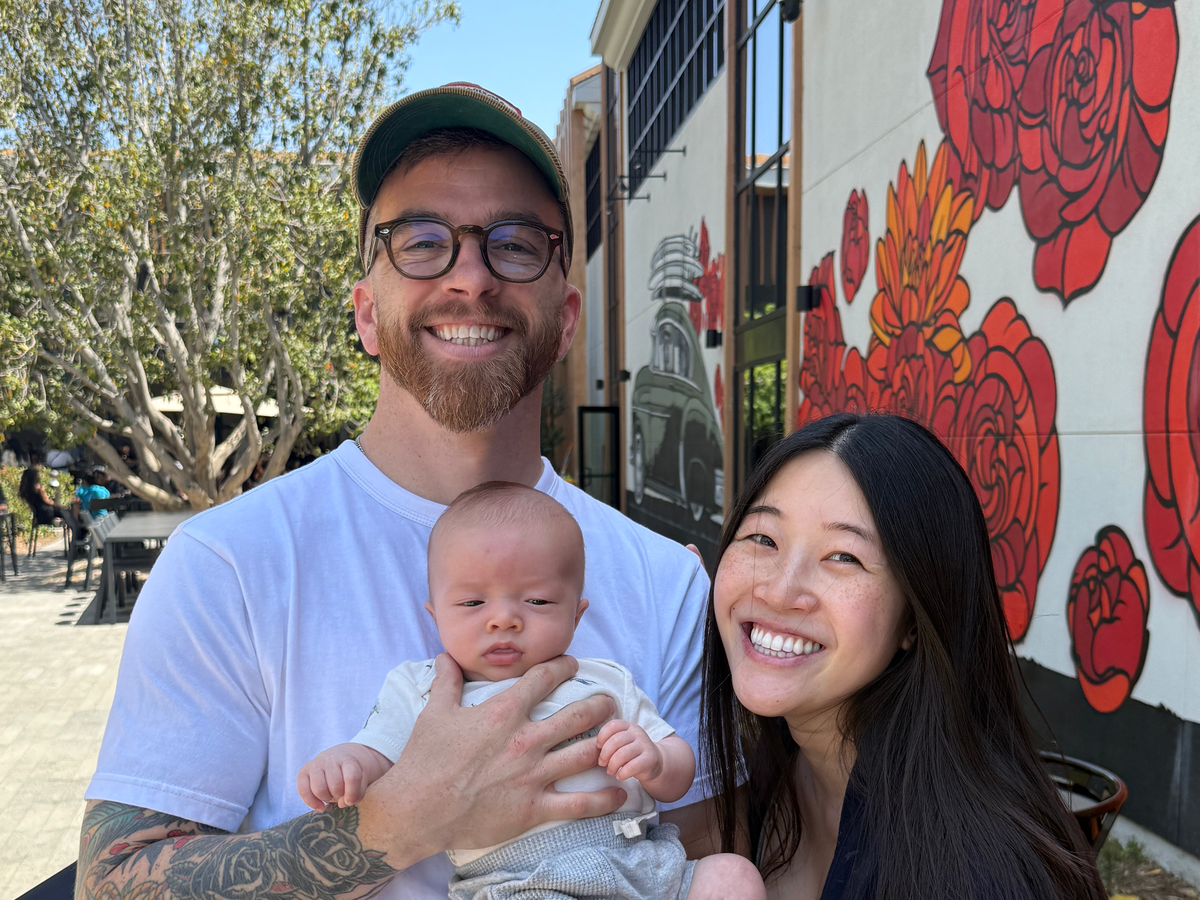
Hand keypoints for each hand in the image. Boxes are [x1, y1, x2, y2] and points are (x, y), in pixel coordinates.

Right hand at [297, 743, 390, 809]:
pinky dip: (311, 803)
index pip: (352, 777)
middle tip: (342, 794)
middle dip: (340, 795)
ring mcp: (316, 764)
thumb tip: (341, 803)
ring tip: (332, 796)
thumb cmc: (354, 771)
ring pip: (319, 789)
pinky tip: (320, 807)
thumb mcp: (363, 778)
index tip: (352, 800)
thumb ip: (357, 792)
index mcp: (348, 759)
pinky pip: (302, 791)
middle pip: (335, 785)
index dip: (353, 793)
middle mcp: (330, 759)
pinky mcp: (303, 772)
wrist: (342, 756)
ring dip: (327, 798)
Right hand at [355, 654, 624, 869]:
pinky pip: (579, 804)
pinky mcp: (534, 808)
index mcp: (504, 712)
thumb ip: (446, 681)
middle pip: (578, 715)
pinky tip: (621, 793)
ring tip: (619, 738)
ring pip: (586, 754)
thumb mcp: (434, 712)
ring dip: (607, 744)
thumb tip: (445, 655)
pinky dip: (605, 799)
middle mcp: (525, 740)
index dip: (563, 667)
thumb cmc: (424, 760)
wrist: (417, 809)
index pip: (544, 679)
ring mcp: (533, 775)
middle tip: (610, 702)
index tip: (572, 664)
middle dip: (600, 705)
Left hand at [596, 720, 662, 782]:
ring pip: (623, 754)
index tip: (598, 748)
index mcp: (628, 726)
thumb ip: (610, 742)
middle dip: (605, 754)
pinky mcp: (650, 759)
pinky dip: (622, 773)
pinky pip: (632, 766)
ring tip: (610, 771)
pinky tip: (620, 776)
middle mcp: (637, 733)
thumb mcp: (622, 743)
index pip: (612, 725)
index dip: (602, 736)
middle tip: (602, 763)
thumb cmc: (632, 753)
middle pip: (616, 740)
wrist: (655, 762)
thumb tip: (595, 750)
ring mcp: (645, 745)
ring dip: (612, 765)